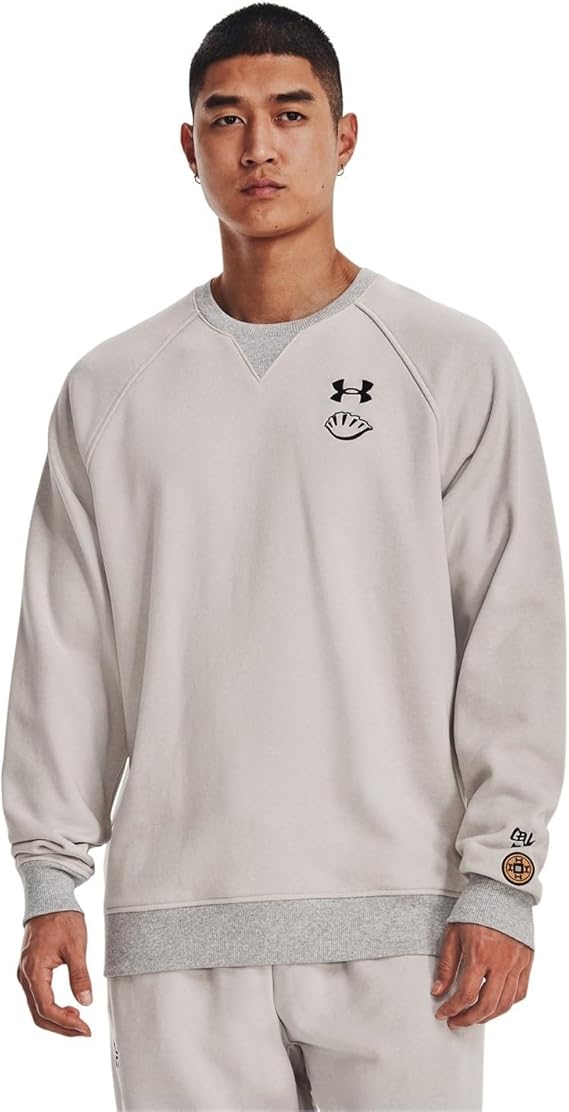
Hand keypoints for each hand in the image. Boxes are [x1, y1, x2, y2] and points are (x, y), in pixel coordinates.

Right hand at [16, 910, 92, 1036]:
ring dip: (56, 1019)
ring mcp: (25, 974)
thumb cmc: (62, 919)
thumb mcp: (76, 947)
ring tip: (79, 1020)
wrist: (49, 900)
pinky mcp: (30, 971)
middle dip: (61, 1027)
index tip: (85, 1029)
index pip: (46, 1009)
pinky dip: (51, 1007)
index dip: (66, 1023)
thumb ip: (80, 976)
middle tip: (83, 1031)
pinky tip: (68, 1007)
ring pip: (36, 1008)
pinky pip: (37, 997)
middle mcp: (25, 975)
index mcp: (34, 971)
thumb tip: (86, 1002)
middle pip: (39, 1014)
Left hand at [431, 921, 533, 1026]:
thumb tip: (437, 991)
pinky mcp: (527, 962)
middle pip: (486, 1005)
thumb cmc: (474, 911)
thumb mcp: (453, 934)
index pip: (465, 994)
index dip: (451, 1009)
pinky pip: (520, 993)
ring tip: (473, 1017)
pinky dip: (507, 1004)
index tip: (442, 1013)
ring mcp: (517, 964)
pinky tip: (494, 1004)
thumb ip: (446, 965)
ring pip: (505, 1004)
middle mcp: (501, 962)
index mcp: (479, 954)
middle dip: (468, 1019)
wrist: (501, 892)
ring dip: (487, 1016)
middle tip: (455, 1022)